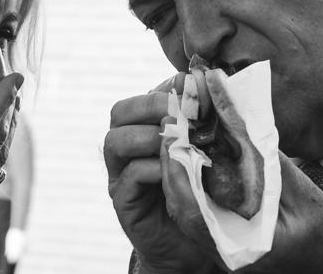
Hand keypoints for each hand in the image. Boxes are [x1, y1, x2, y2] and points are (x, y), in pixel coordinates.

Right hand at [104, 72, 215, 273]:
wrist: (196, 242)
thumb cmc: (203, 190)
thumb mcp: (206, 148)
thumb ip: (201, 119)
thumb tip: (206, 80)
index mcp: (143, 128)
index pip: (142, 97)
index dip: (164, 90)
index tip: (194, 91)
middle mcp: (125, 147)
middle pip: (120, 112)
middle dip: (151, 106)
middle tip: (181, 114)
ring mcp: (120, 173)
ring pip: (116, 140)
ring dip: (149, 136)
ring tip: (179, 143)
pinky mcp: (123, 200)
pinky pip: (130, 175)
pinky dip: (153, 168)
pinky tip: (177, 171)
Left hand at [161, 126, 322, 271]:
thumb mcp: (300, 193)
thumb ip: (264, 162)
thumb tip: (232, 121)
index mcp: (241, 250)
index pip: (191, 209)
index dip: (177, 169)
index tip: (173, 134)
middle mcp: (225, 254)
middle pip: (181, 207)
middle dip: (172, 164)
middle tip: (170, 125)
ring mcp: (223, 251)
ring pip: (185, 209)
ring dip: (178, 171)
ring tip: (178, 134)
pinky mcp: (225, 242)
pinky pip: (198, 211)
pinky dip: (191, 182)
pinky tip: (193, 156)